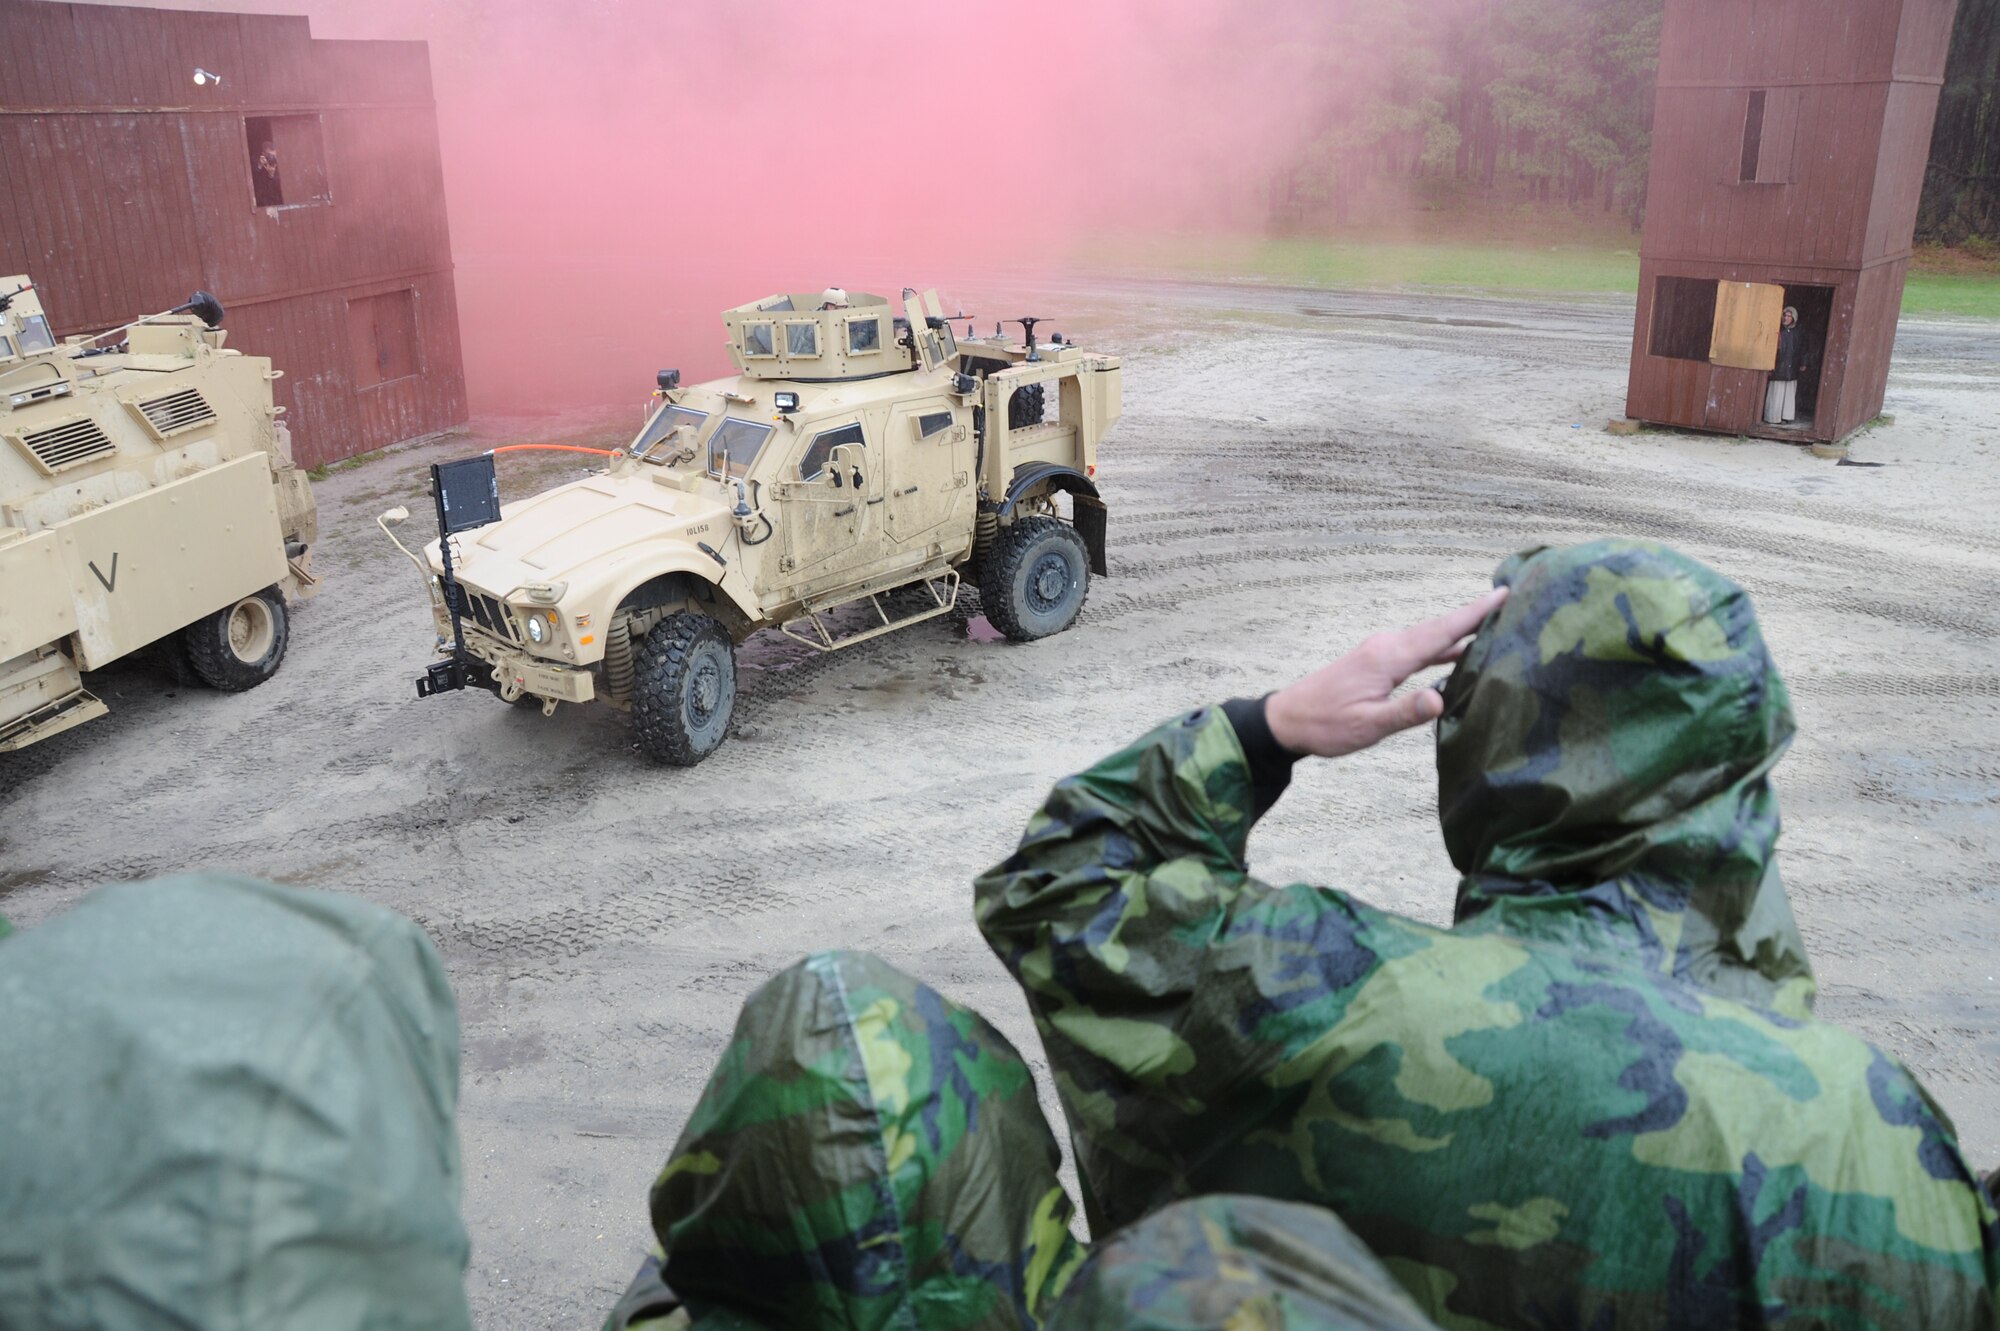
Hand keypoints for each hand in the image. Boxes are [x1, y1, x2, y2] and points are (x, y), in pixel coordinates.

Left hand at [1264, 587, 1507, 758]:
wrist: (1286, 719)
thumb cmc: (1325, 725)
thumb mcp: (1368, 725)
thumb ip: (1405, 712)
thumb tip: (1441, 699)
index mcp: (1389, 657)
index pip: (1440, 632)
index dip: (1474, 614)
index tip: (1503, 593)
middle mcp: (1387, 646)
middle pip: (1439, 627)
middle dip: (1475, 615)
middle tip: (1512, 601)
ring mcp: (1381, 651)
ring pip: (1429, 637)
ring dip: (1459, 630)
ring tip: (1495, 624)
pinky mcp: (1376, 660)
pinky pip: (1417, 648)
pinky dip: (1440, 646)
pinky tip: (1457, 653)